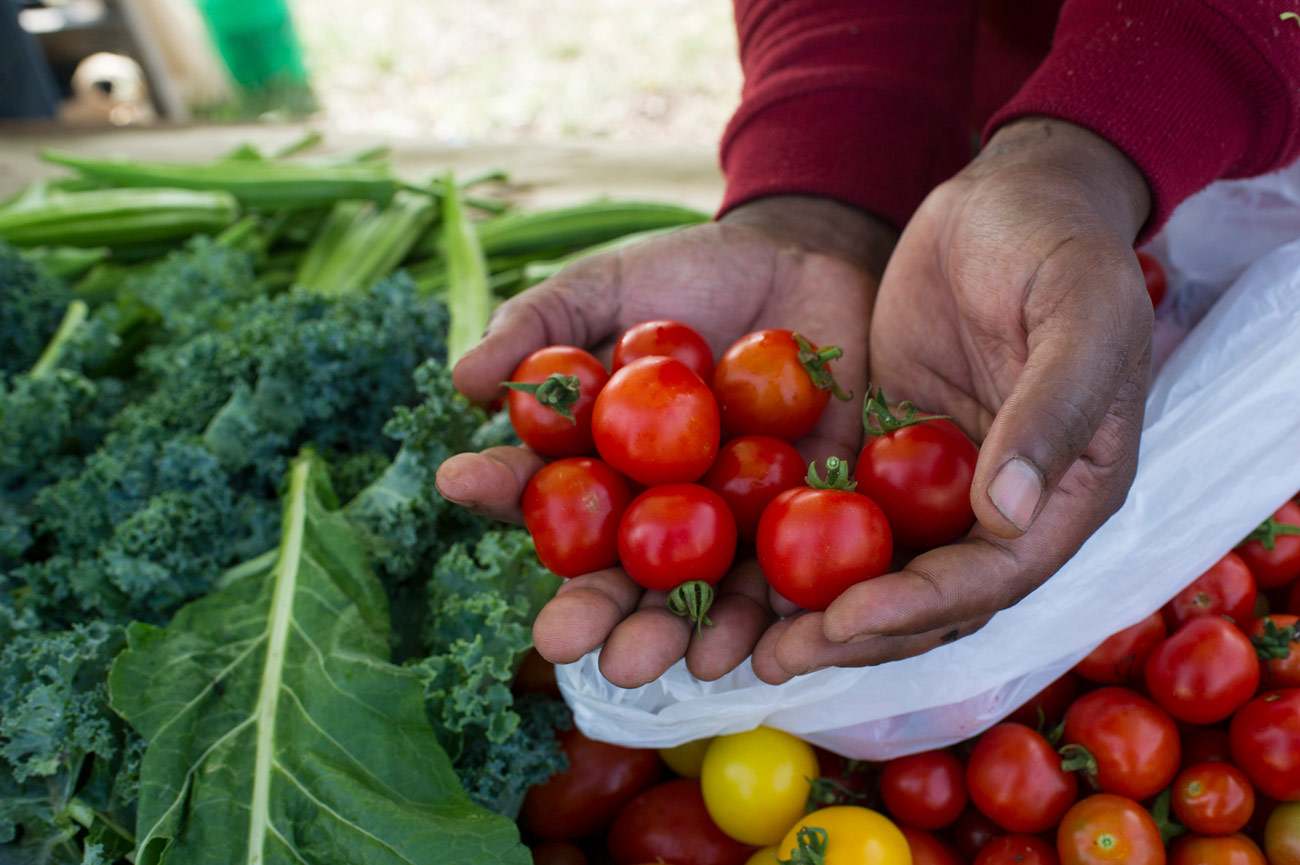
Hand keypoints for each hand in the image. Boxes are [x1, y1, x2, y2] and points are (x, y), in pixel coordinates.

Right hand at [434, 195, 895, 686]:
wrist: (804, 255)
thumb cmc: (688, 273)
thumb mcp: (604, 286)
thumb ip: (538, 325)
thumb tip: (463, 380)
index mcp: (599, 461)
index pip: (542, 487)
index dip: (501, 487)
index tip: (459, 479)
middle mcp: (656, 505)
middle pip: (617, 570)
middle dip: (589, 608)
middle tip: (560, 642)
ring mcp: (729, 519)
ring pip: (697, 593)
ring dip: (669, 635)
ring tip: (644, 666)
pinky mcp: (805, 519)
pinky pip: (788, 577)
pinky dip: (768, 618)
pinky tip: (750, 652)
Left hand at [753, 118, 1154, 681]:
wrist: (1011, 194)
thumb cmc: (1061, 246)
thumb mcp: (1080, 314)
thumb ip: (1053, 411)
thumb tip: (1007, 513)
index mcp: (1068, 494)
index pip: (993, 577)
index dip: (921, 608)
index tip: (843, 621)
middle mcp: (1005, 506)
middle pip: (928, 594)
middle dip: (853, 631)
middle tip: (771, 660)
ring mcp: (942, 481)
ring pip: (880, 565)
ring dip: (817, 606)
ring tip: (740, 640)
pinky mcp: (890, 449)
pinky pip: (844, 508)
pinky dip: (799, 543)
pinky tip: (735, 562)